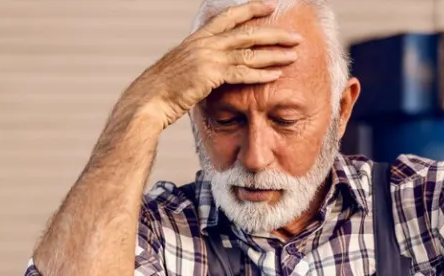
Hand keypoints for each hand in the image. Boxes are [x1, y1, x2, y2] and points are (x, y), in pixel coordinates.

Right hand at [125, 0, 301, 128]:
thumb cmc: (163, 88)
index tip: (269, 5)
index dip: (250, 9)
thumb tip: (212, 65)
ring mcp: (208, 58)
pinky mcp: (210, 75)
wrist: (148, 99)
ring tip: (293, 55)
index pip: (228, 16)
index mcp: (198, 38)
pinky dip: (261, 74)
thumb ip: (200, 61)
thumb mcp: (182, 66)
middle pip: (247, 33)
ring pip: (249, 53)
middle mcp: (205, 43)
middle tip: (294, 36)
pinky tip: (276, 75)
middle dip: (274, 33)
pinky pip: (242, 73)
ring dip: (274, 54)